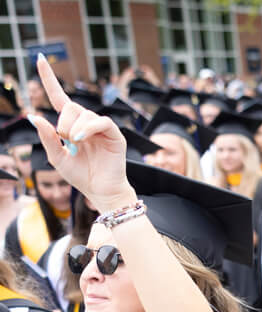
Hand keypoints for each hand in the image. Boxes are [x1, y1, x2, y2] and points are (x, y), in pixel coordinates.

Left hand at [28, 55, 134, 211]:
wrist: (100, 191)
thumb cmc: (81, 175)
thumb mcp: (56, 156)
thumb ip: (46, 137)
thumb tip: (34, 116)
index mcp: (72, 125)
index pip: (59, 97)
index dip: (48, 78)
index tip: (39, 58)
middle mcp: (86, 122)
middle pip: (69, 106)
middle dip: (62, 122)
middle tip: (65, 140)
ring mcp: (101, 127)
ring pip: (82, 114)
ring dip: (72, 129)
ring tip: (75, 145)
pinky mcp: (114, 134)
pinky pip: (99, 122)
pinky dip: (87, 129)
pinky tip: (80, 139)